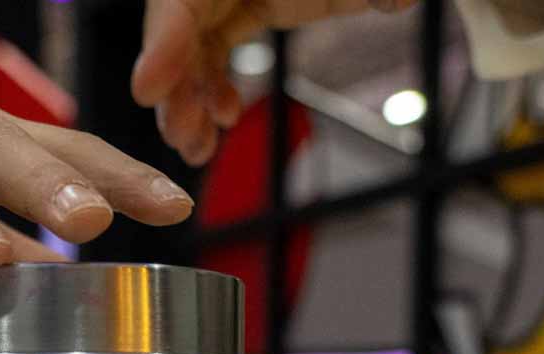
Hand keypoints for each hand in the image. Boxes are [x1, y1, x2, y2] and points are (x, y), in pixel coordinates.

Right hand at [133, 0, 417, 164]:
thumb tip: (395, 1)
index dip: (163, 41)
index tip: (148, 88)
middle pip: (178, 25)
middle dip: (173, 84)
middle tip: (179, 134)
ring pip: (194, 44)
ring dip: (189, 100)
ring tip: (196, 148)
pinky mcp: (253, 5)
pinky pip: (217, 50)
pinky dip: (214, 90)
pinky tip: (223, 122)